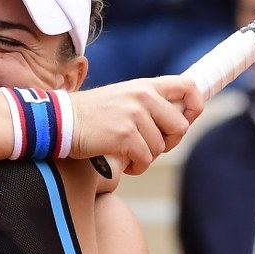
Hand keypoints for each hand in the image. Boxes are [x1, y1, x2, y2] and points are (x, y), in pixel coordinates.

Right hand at [69, 75, 202, 174]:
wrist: (59, 121)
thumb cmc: (89, 116)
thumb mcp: (121, 98)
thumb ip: (147, 104)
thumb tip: (178, 122)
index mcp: (144, 86)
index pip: (188, 87)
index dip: (195, 106)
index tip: (186, 119)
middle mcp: (143, 97)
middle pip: (180, 127)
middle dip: (168, 143)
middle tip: (148, 146)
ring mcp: (134, 116)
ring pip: (160, 148)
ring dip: (146, 157)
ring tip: (126, 153)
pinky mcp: (125, 136)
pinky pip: (145, 160)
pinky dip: (135, 167)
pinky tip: (120, 161)